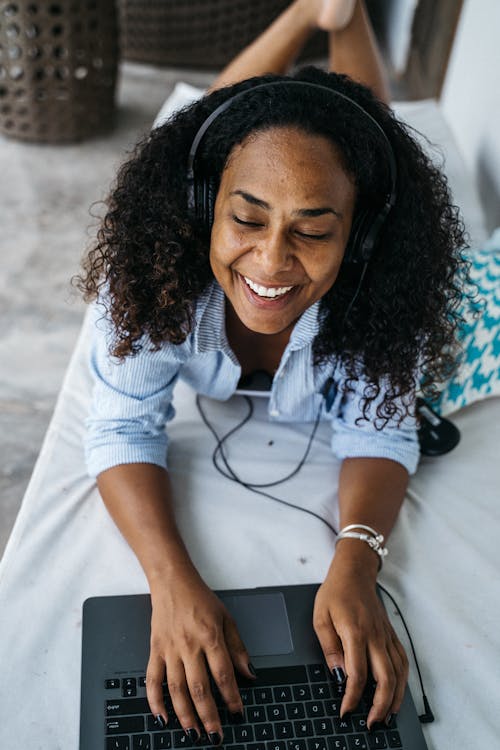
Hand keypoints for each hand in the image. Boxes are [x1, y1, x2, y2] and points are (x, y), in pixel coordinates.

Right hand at [146, 568, 254, 743]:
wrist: (172, 581)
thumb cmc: (200, 598)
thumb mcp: (226, 618)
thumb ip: (238, 647)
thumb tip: (249, 673)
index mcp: (210, 636)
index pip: (223, 674)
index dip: (232, 697)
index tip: (238, 713)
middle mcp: (189, 645)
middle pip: (199, 688)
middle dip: (209, 716)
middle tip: (215, 736)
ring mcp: (170, 649)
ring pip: (176, 689)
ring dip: (185, 715)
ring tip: (193, 733)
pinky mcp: (155, 650)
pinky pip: (152, 679)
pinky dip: (155, 701)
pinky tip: (163, 717)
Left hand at [313, 546, 408, 728]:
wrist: (355, 572)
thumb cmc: (335, 592)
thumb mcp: (320, 617)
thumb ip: (329, 647)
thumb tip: (338, 674)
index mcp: (355, 632)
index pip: (358, 674)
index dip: (353, 697)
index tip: (346, 711)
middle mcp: (375, 636)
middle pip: (385, 679)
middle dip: (380, 706)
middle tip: (371, 723)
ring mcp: (386, 636)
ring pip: (399, 673)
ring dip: (395, 698)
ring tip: (386, 717)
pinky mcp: (391, 634)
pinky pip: (403, 661)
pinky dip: (403, 681)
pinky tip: (398, 694)